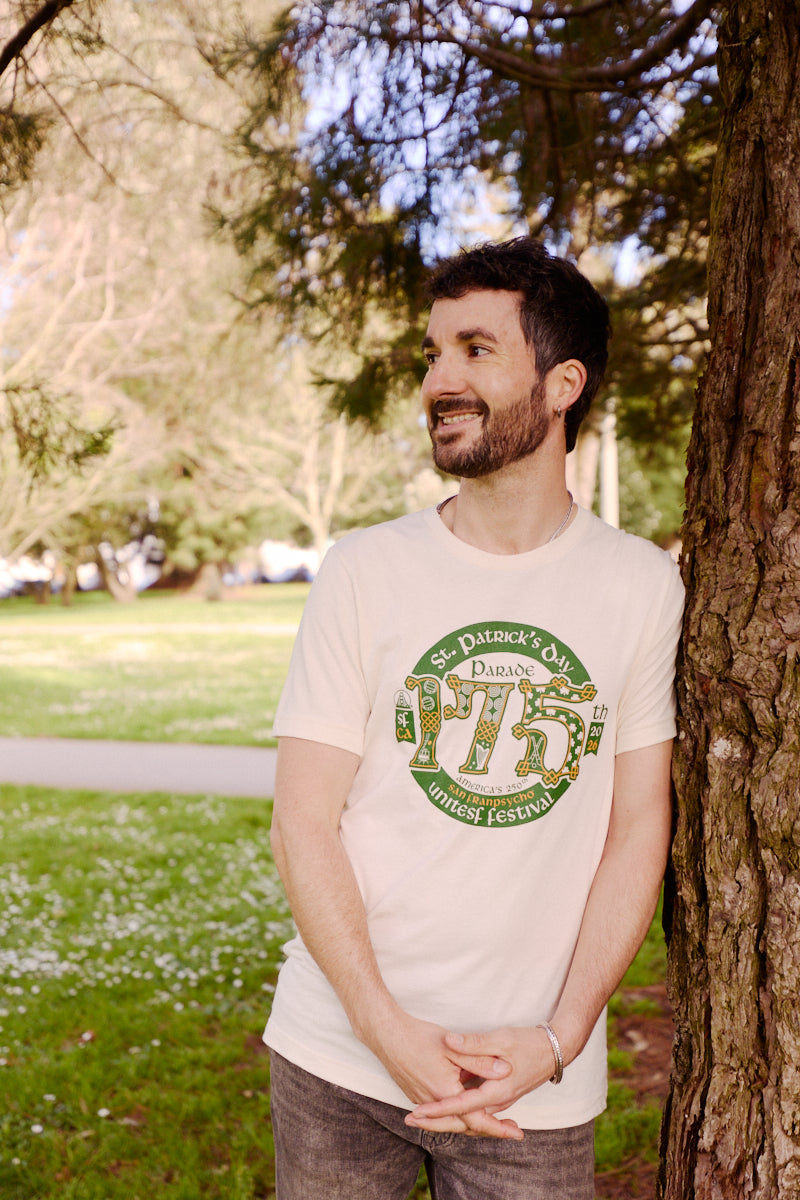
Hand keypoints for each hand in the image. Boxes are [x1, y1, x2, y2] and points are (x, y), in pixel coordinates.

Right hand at [366, 1009, 522, 1139]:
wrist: (386, 1035)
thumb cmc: (418, 1037)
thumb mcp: (452, 1046)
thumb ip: (480, 1060)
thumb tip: (506, 1070)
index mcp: (445, 1093)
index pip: (477, 1120)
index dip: (500, 1128)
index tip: (518, 1134)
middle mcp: (433, 1103)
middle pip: (466, 1126)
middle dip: (491, 1130)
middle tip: (512, 1130)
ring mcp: (423, 1101)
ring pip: (453, 1121)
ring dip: (474, 1122)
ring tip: (496, 1119)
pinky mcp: (416, 1096)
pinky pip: (442, 1113)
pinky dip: (458, 1114)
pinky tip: (468, 1103)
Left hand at [404, 1025, 556, 1135]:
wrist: (554, 1051)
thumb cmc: (528, 1043)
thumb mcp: (501, 1039)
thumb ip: (474, 1044)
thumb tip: (450, 1041)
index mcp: (495, 1091)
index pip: (461, 1106)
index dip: (437, 1110)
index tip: (417, 1112)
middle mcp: (497, 1101)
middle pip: (462, 1120)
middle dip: (435, 1121)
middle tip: (410, 1119)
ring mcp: (499, 1100)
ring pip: (469, 1116)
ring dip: (446, 1116)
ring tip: (420, 1113)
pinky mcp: (499, 1095)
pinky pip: (476, 1109)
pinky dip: (458, 1109)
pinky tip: (443, 1101)